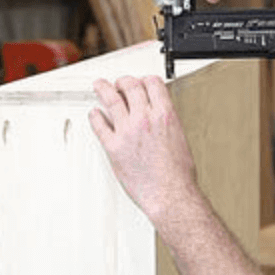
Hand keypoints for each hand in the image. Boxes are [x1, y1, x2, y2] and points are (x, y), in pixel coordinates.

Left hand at [89, 76, 198, 222]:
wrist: (170, 194)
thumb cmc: (177, 174)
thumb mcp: (179, 138)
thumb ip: (165, 123)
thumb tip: (157, 119)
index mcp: (165, 115)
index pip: (152, 83)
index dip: (144, 80)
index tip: (140, 82)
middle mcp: (145, 118)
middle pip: (130, 86)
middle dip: (123, 82)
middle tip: (118, 83)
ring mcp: (127, 131)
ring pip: (111, 100)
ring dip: (103, 89)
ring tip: (99, 86)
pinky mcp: (113, 147)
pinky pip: (99, 126)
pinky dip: (95, 117)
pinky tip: (95, 114)